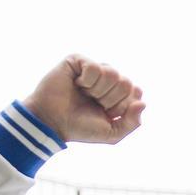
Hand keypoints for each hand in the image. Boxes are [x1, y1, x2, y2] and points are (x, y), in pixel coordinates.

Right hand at [21, 56, 144, 144]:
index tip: (107, 113)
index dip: (122, 106)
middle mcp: (108, 79)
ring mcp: (93, 69)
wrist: (53, 122)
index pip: (136, 91)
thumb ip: (133, 122)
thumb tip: (142, 103)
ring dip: (98, 90)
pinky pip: (94, 67)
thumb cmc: (81, 127)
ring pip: (112, 73)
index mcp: (118, 94)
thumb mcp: (113, 133)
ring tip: (85, 94)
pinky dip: (87, 81)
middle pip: (126, 82)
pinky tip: (76, 85)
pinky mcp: (78, 61)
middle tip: (94, 103)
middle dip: (111, 99)